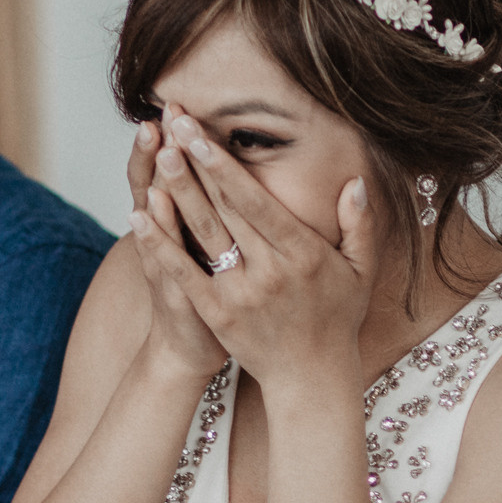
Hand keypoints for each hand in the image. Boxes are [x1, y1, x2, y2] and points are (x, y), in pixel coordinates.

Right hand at [125, 111, 228, 380]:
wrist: (190, 348)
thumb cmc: (211, 296)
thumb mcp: (209, 249)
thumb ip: (220, 208)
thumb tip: (225, 166)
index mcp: (184, 220)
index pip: (174, 168)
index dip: (174, 138)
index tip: (176, 104)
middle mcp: (167, 232)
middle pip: (161, 178)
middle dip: (162, 143)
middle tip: (163, 108)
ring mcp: (163, 257)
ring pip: (154, 208)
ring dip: (152, 175)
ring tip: (151, 139)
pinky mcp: (171, 286)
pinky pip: (159, 255)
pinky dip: (151, 232)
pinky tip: (144, 205)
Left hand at [136, 110, 374, 397]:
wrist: (312, 378)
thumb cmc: (336, 318)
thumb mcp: (361, 270)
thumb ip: (360, 223)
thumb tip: (354, 181)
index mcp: (304, 254)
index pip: (257, 201)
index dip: (226, 166)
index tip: (203, 134)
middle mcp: (271, 272)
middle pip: (225, 208)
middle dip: (197, 164)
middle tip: (173, 124)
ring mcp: (241, 294)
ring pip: (203, 234)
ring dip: (178, 193)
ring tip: (158, 155)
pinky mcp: (218, 314)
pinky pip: (184, 274)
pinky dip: (160, 244)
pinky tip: (139, 215)